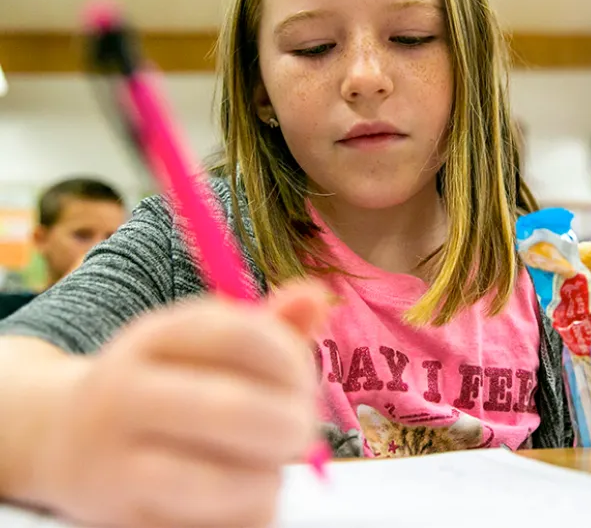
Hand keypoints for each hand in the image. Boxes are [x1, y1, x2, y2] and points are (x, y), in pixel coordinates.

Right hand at [31, 279, 328, 527]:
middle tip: (303, 431)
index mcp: (151, 338)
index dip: (291, 360)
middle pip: (233, 409)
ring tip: (267, 468)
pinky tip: (239, 496)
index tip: (306, 382)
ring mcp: (113, 466)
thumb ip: (265, 326)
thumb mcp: (201, 343)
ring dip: (268, 479)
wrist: (62, 439)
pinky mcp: (123, 524)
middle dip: (290, 424)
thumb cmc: (162, 383)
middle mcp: (124, 396)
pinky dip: (245, 515)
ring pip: (223, 482)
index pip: (238, 335)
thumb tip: (317, 297)